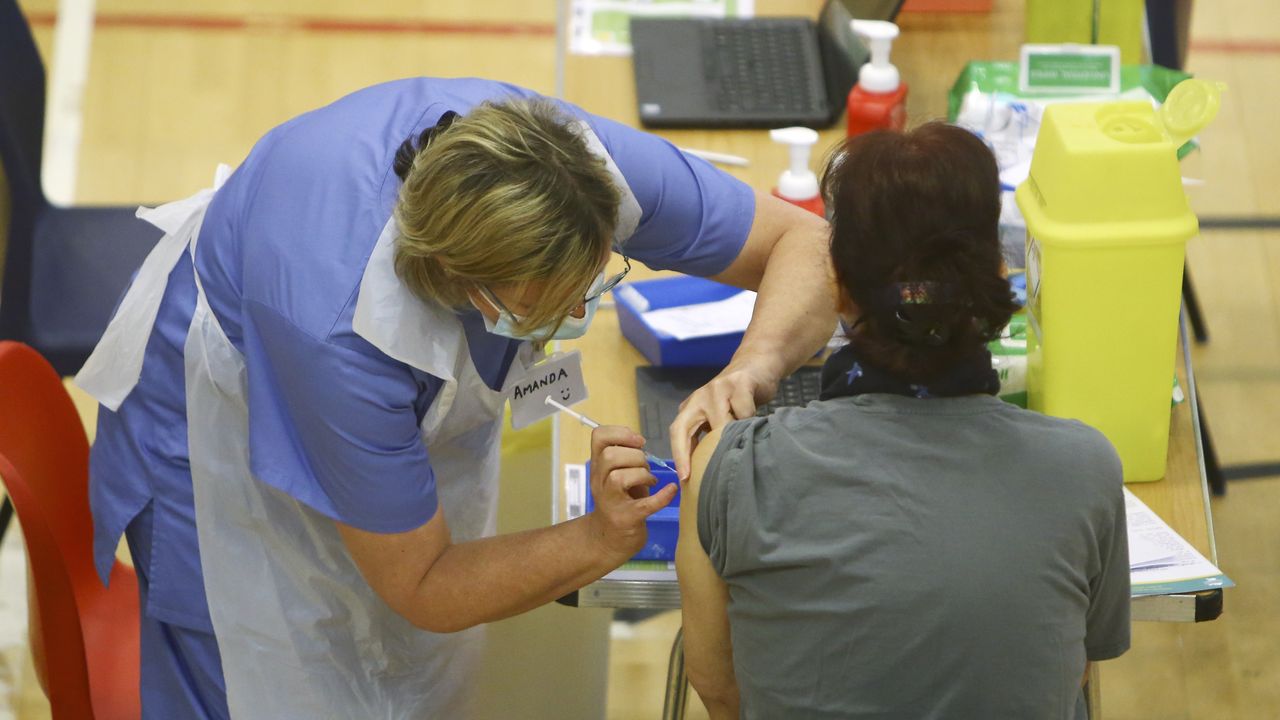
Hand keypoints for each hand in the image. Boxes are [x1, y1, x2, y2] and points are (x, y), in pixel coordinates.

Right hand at [586, 425, 678, 563]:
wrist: (609, 540)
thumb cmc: (619, 502)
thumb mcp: (617, 475)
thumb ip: (624, 458)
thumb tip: (640, 442)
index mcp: (598, 467)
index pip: (598, 437)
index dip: (620, 433)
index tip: (638, 441)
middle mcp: (599, 482)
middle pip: (610, 456)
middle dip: (635, 455)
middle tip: (645, 466)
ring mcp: (611, 502)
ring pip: (619, 477)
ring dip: (642, 474)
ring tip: (651, 480)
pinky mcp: (626, 519)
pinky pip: (645, 505)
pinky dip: (662, 496)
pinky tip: (671, 490)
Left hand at [669, 360, 780, 480]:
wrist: (757, 365)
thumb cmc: (738, 399)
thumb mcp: (720, 416)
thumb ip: (711, 435)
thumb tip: (709, 471)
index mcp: (691, 407)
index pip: (677, 432)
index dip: (679, 455)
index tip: (684, 478)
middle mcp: (699, 397)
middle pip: (685, 428)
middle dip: (691, 454)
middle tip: (704, 474)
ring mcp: (718, 388)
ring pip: (720, 423)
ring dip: (731, 437)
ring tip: (741, 444)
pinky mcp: (739, 383)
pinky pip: (743, 411)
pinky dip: (750, 420)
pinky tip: (755, 422)